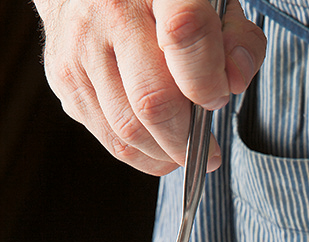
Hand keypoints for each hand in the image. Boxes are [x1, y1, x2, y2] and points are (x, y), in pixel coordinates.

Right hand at [34, 0, 265, 174]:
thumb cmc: (163, 5)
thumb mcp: (213, 7)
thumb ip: (238, 40)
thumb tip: (235, 82)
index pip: (186, 34)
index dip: (207, 80)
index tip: (218, 98)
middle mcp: (112, 12)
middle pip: (153, 100)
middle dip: (187, 139)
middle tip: (208, 148)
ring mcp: (81, 46)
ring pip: (129, 129)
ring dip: (166, 154)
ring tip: (184, 149)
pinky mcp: (65, 77)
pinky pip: (110, 138)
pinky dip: (143, 155)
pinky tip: (159, 147)